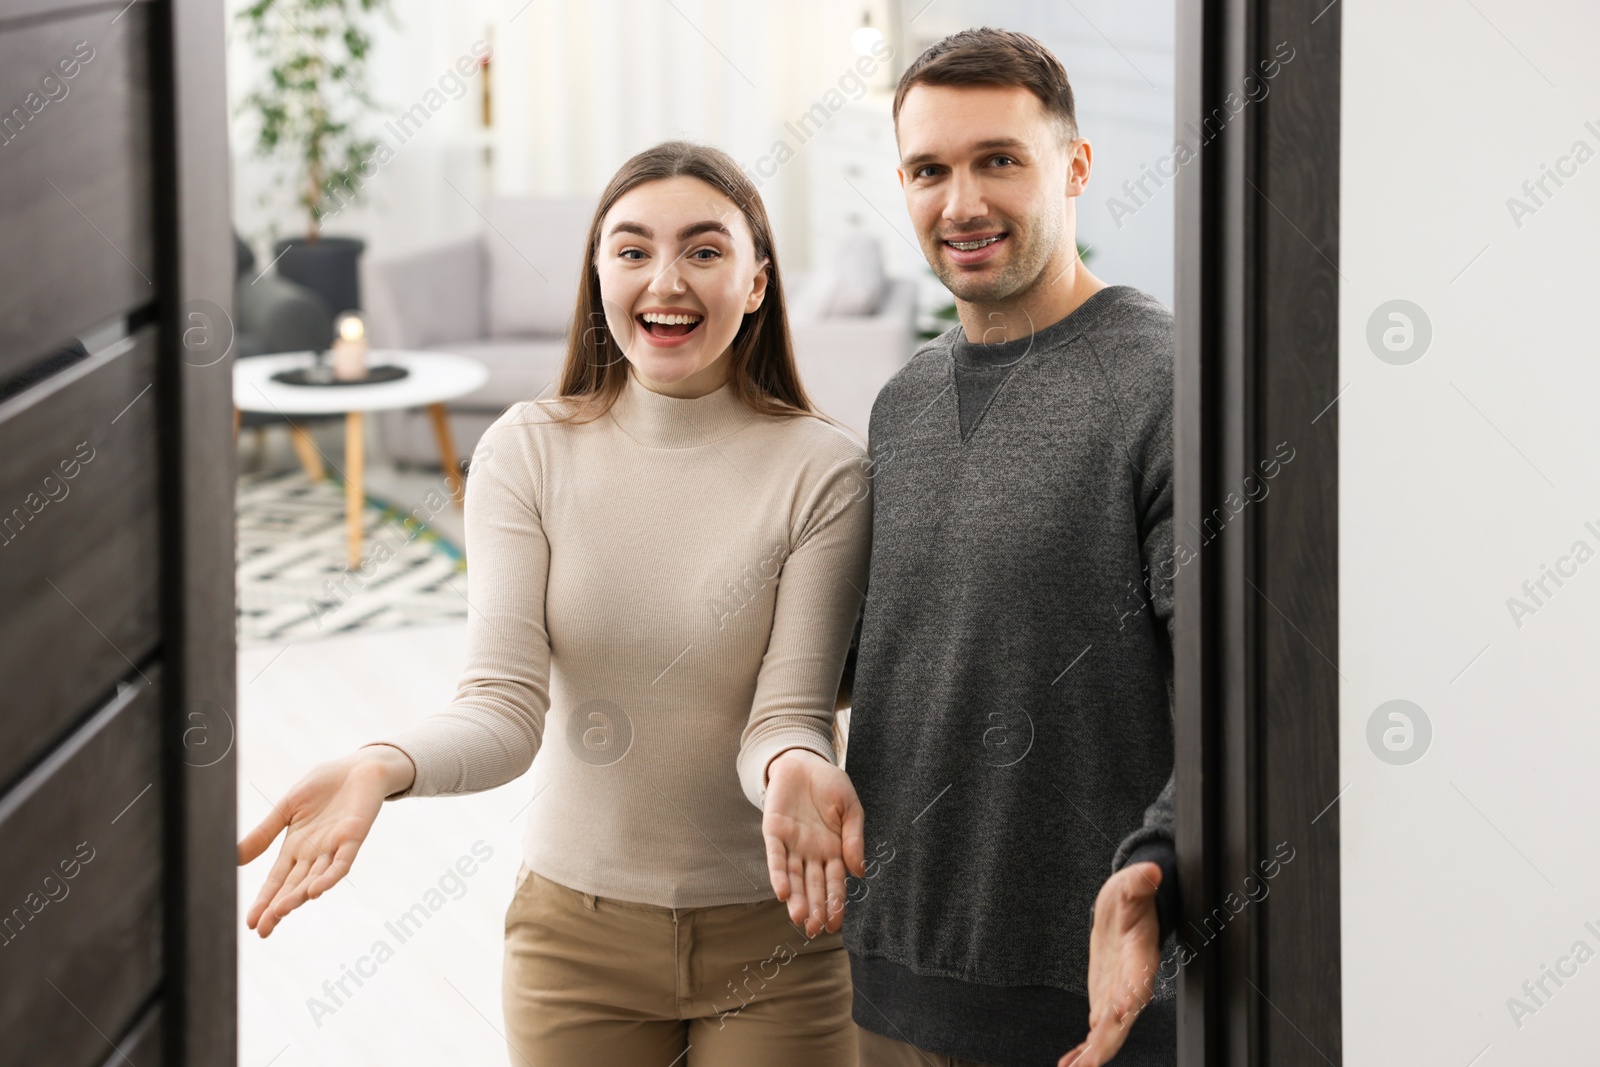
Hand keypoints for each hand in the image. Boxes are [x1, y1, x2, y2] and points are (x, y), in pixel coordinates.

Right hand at [237, 745, 412, 936]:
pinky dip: (329, 877)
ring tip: (281, 912)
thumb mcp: (286, 808)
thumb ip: (264, 833)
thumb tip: (232, 859)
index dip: (264, 901)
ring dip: (298, 896)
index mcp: (295, 848)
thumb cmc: (324, 786)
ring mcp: (334, 848)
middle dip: (278, 908)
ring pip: (314, 878)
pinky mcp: (353, 838)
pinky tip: (315, 890)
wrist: (358, 766)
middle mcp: (313, 854)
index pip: (276, 881)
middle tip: (263, 929)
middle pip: (293, 886)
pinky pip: (341, 862)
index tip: (251, 923)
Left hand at [761, 748, 865, 937]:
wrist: (803, 760)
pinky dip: (778, 874)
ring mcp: (792, 843)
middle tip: (815, 929)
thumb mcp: (850, 808)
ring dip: (796, 898)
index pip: (834, 882)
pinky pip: (775, 856)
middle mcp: (811, 852)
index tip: (836, 925)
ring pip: (793, 877)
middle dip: (815, 908)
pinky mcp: (773, 831)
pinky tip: (782, 892)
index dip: (835, 903)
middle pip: (813, 885)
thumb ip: (855, 838)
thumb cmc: (829, 784)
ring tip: (799, 918)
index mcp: (833, 849)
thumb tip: (860, 872)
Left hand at [1059, 861, 1162, 1066]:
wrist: (1127, 912)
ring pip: (1108, 1032)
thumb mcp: (1131, 887)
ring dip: (1093, 1054)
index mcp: (1140, 957)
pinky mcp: (1104, 1002)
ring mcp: (1118, 996)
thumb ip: (1139, 883)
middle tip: (1091, 1063)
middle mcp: (1132, 983)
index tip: (1121, 1010)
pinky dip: (1084, 1049)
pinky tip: (1070, 1064)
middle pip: (1123, 1017)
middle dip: (1108, 1042)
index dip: (1131, 995)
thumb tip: (1151, 871)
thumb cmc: (1131, 901)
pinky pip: (1095, 1031)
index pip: (1139, 978)